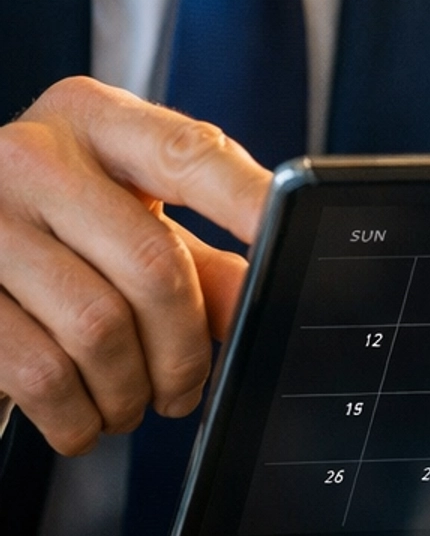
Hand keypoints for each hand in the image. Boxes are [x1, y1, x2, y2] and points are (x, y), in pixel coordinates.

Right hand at [0, 77, 270, 455]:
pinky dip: (79, 416)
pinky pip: (43, 373)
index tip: (291, 235)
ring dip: (130, 391)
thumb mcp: (122, 222)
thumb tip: (263, 299)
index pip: (189, 153)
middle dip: (185, 349)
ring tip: (130, 403)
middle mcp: (32, 157)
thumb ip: (198, 256)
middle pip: (152, 263)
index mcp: (91, 119)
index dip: (248, 200)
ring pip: (99, 329)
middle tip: (186, 388)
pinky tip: (83, 416)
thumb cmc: (53, 234)